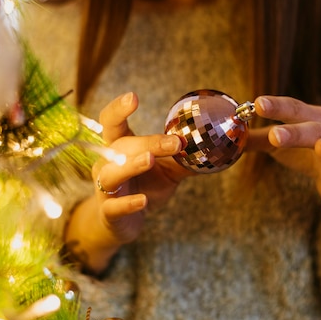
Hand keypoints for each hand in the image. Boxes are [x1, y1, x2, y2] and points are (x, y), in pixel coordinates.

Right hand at [92, 92, 189, 243]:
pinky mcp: (108, 211)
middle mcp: (107, 164)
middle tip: (175, 141)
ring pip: (112, 174)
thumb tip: (215, 144)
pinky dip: (129, 203)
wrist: (124, 222)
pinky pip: (115, 207)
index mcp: (120, 147)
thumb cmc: (145, 187)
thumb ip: (186, 157)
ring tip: (149, 159)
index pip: (111, 122)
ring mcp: (105, 188)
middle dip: (148, 142)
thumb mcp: (169, 171)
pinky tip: (143, 201)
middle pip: (121, 146)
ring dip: (131, 165)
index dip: (118, 109)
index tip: (134, 97)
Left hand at [247, 95, 320, 209]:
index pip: (293, 109)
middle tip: (274, 134)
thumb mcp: (282, 144)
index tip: (258, 103)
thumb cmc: (310, 154)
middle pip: (313, 128)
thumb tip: (229, 134)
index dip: (277, 106)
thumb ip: (258, 138)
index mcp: (312, 119)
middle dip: (295, 131)